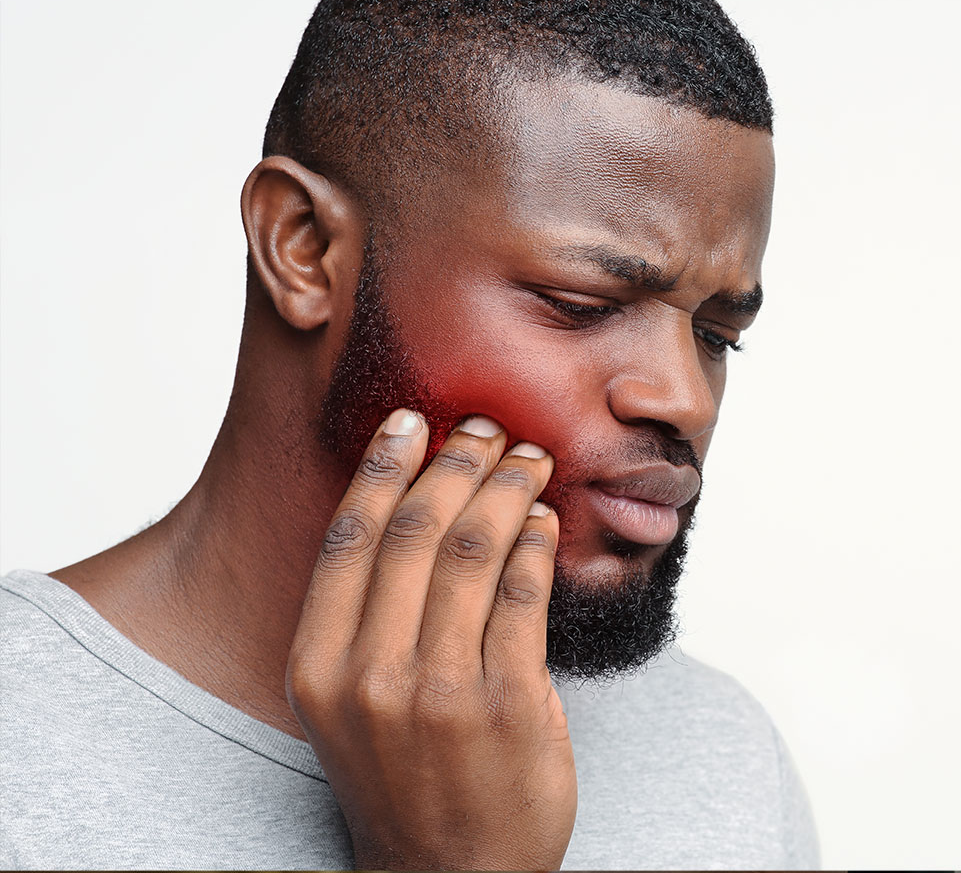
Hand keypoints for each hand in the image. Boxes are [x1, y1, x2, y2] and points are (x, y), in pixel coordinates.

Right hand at [286, 409, 575, 870]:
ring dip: (507, 490)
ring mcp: (440, 693)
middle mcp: (370, 675)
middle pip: (416, 531)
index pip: (350, 539)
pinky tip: (545, 520)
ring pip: (474, 551)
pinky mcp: (509, 705)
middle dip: (456, 463)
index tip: (410, 421)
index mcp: (318, 668)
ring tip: (528, 459)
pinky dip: (538, 545)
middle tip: (485, 427)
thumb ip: (366, 613)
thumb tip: (415, 503)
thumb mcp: (349, 701)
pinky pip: (525, 595)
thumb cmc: (401, 775)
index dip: (383, 468)